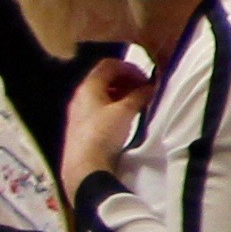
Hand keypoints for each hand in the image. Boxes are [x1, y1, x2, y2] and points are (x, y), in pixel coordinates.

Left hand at [59, 58, 153, 199]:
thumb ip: (139, 95)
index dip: (129, 67)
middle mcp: (80, 95)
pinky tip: (125, 117)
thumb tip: (150, 87)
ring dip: (121, 93)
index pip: (108, 65)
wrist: (84, 166)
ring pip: (102, 93)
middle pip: (104, 78)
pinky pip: (99, 107)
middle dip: (126, 80)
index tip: (145, 78)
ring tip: (137, 103)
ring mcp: (79, 111)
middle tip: (144, 89)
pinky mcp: (82, 126)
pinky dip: (114, 105)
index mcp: (88, 87)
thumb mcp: (125, 111)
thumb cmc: (103, 133)